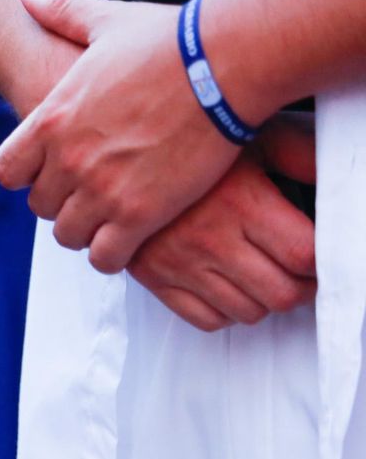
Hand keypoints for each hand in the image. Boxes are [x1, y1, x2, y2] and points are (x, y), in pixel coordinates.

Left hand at [0, 0, 244, 273]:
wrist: (226, 61)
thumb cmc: (169, 39)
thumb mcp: (104, 22)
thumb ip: (59, 12)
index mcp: (50, 120)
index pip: (8, 172)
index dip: (28, 175)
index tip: (52, 170)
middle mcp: (66, 160)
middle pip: (41, 207)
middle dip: (63, 202)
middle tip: (93, 194)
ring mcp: (100, 190)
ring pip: (68, 236)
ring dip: (88, 230)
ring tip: (112, 218)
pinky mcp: (139, 215)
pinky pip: (105, 257)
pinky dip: (114, 254)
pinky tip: (134, 239)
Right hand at [125, 134, 314, 331]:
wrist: (119, 152)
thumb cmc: (194, 142)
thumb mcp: (257, 137)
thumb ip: (304, 158)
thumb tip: (340, 181)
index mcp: (242, 204)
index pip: (304, 256)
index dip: (325, 263)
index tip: (323, 256)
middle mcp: (210, 240)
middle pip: (281, 294)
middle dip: (303, 288)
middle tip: (303, 274)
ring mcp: (179, 264)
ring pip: (247, 312)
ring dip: (266, 301)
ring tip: (268, 278)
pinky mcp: (154, 279)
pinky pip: (206, 320)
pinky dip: (228, 313)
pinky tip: (232, 287)